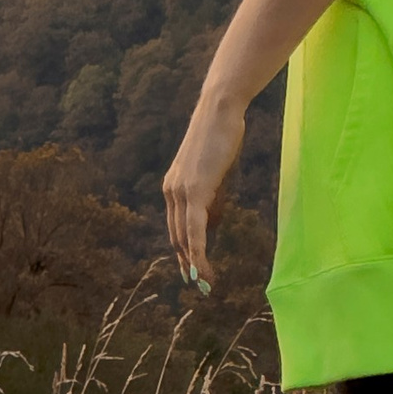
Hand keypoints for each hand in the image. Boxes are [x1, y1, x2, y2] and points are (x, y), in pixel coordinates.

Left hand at [163, 90, 245, 290]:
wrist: (220, 110)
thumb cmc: (221, 136)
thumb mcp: (214, 172)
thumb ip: (211, 198)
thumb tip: (211, 225)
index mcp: (173, 187)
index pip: (176, 227)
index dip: (185, 251)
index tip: (194, 270)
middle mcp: (171, 191)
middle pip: (177, 237)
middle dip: (188, 262)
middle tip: (200, 283)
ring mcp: (180, 192)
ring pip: (184, 238)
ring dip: (194, 263)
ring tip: (205, 282)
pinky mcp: (195, 191)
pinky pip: (195, 230)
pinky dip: (199, 252)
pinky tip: (203, 269)